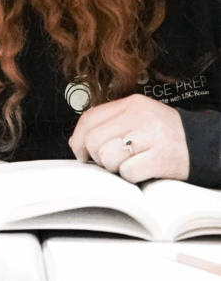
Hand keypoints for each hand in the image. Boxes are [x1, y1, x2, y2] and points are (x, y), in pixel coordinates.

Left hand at [69, 94, 189, 183]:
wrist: (202, 144)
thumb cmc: (164, 134)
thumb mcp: (138, 117)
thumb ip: (110, 123)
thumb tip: (78, 142)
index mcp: (132, 104)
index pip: (90, 118)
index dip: (77, 138)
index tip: (79, 152)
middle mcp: (140, 117)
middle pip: (94, 140)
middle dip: (97, 157)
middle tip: (109, 161)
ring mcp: (152, 136)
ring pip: (108, 157)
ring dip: (114, 167)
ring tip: (128, 163)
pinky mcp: (161, 158)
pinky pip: (129, 172)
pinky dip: (131, 177)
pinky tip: (142, 170)